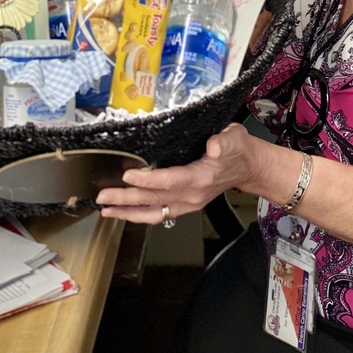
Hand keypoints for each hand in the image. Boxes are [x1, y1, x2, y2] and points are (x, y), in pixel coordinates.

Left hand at [96, 123, 257, 224]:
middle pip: (154, 199)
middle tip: (103, 196)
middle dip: (126, 199)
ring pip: (153, 212)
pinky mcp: (184, 205)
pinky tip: (123, 212)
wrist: (248, 168)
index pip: (170, 180)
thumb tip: (214, 146)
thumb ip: (224, 141)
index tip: (128, 175)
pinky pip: (158, 214)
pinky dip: (139, 214)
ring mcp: (187, 203)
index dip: (148, 180)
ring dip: (128, 212)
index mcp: (201, 178)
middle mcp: (192, 195)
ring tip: (106, 209)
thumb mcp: (235, 138)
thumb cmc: (238, 150)